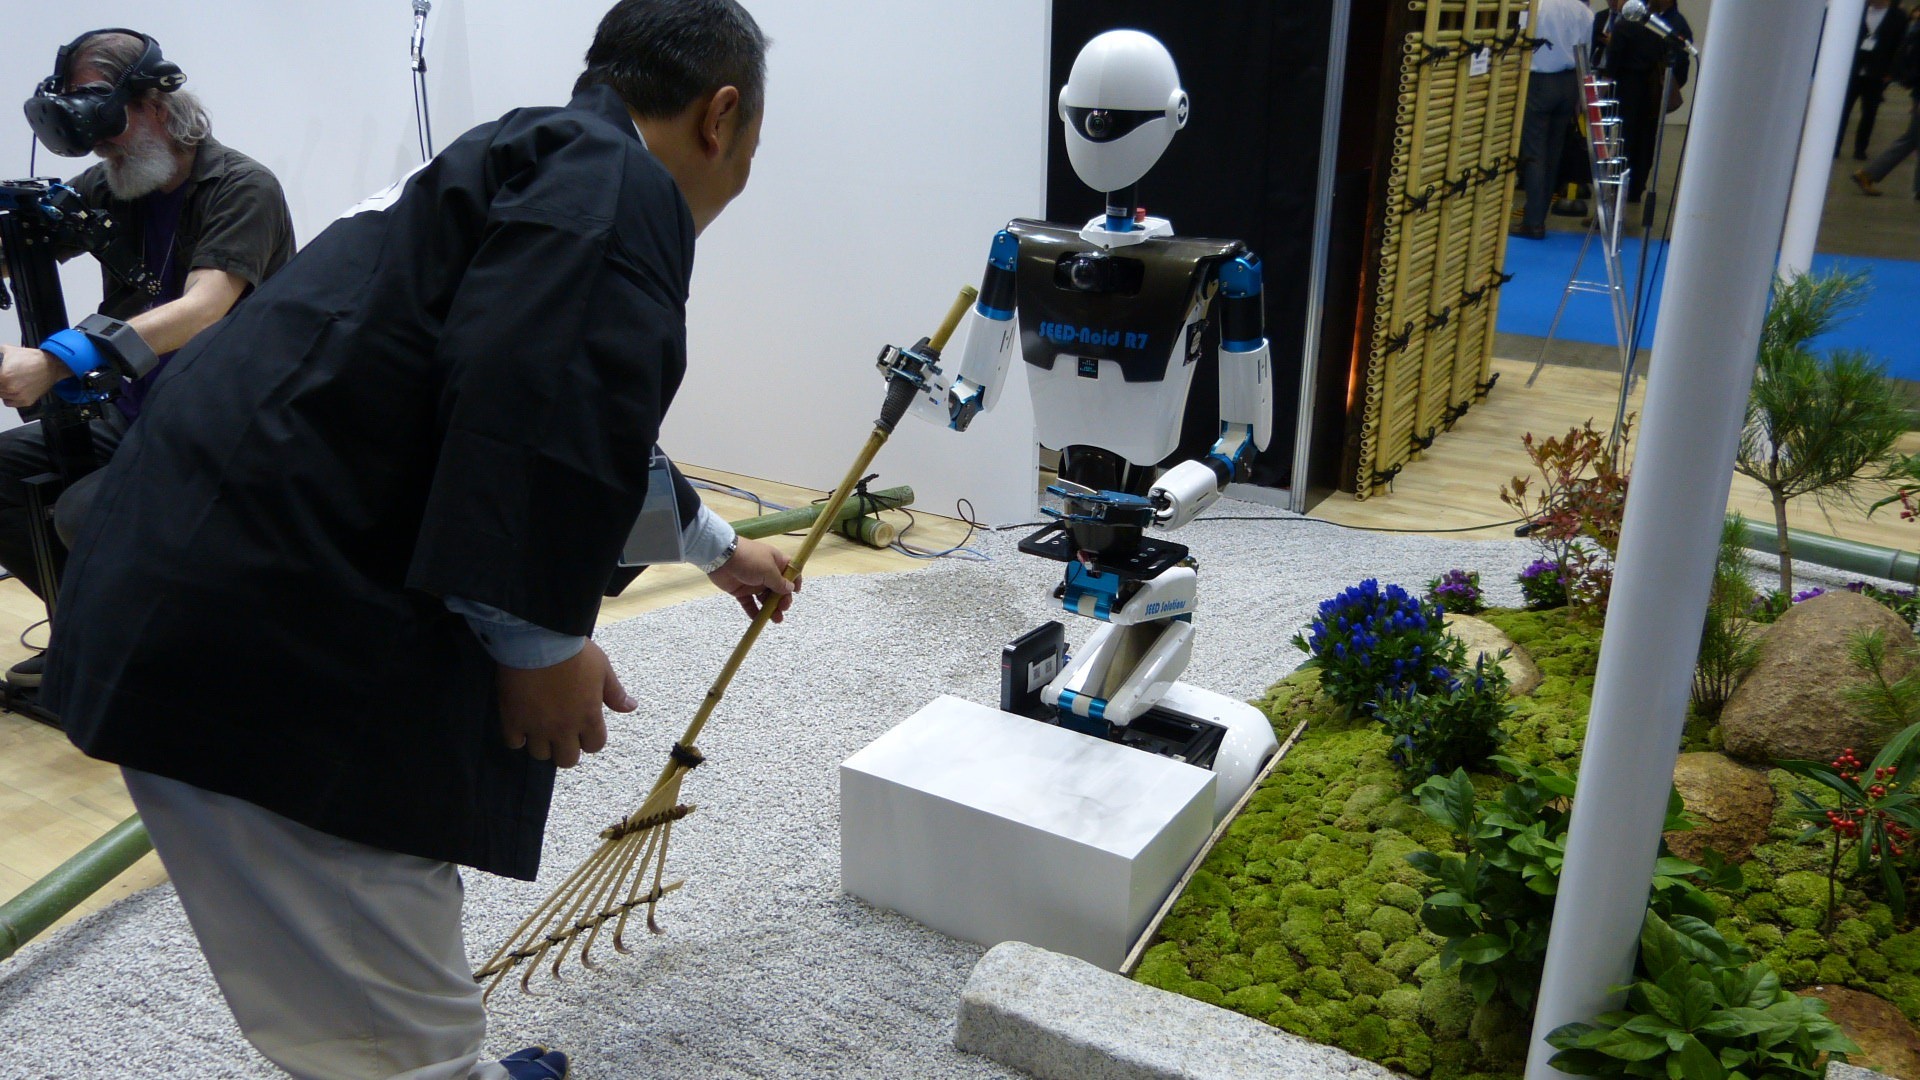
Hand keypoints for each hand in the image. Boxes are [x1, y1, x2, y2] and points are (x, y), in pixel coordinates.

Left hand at [0, 345, 65, 407]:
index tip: (1, 374)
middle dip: (0, 382)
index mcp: (3, 376)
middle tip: (4, 376)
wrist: (50, 366)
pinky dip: (9, 397)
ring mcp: (18, 396)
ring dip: (2, 389)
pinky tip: (14, 388)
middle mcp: (10, 388)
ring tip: (10, 380)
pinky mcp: (25, 401)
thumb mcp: (6, 350)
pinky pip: (9, 402)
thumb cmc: (31, 359)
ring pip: (1, 395)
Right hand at [496, 640, 635, 767]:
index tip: (584, 728)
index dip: (590, 739)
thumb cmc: (574, 652)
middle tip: (562, 733)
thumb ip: (615, 693)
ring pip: (540, 755)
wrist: (538, 640)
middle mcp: (564, 729)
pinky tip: (520, 723)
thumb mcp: (603, 669)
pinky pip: (514, 743)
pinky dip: (517, 737)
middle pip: (567, 760)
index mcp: (589, 717)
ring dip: (542, 744)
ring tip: (540, 727)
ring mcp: (537, 727)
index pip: (594, 746)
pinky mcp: (513, 720)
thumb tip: (631, 707)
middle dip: (567, 749)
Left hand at [707, 536, 800, 621]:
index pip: (790, 571)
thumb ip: (780, 582)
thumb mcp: (768, 569)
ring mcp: (753, 583)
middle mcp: (766, 573)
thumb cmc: (750, 560)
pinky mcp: (741, 591)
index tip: (796, 592)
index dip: (795, 581)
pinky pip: (750, 604)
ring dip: (771, 609)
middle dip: (783, 599)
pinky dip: (754, 612)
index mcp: (775, 562)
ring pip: (765, 599)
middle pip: (779, 589)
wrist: (721, 557)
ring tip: (776, 619)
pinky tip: (759, 620)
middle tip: (783, 607)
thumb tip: (790, 588)